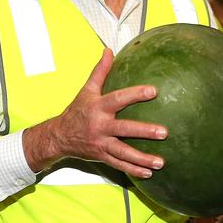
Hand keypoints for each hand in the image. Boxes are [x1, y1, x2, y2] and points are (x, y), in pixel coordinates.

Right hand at [23, 49, 167, 177]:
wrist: (59, 136)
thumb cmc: (77, 110)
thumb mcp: (87, 90)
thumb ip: (100, 71)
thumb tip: (109, 50)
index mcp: (98, 107)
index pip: (118, 99)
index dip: (135, 94)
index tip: (153, 91)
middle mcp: (100, 126)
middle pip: (124, 129)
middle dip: (144, 132)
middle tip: (164, 132)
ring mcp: (101, 143)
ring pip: (123, 152)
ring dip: (142, 158)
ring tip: (160, 162)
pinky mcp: (101, 156)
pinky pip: (119, 164)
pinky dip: (134, 169)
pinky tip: (149, 172)